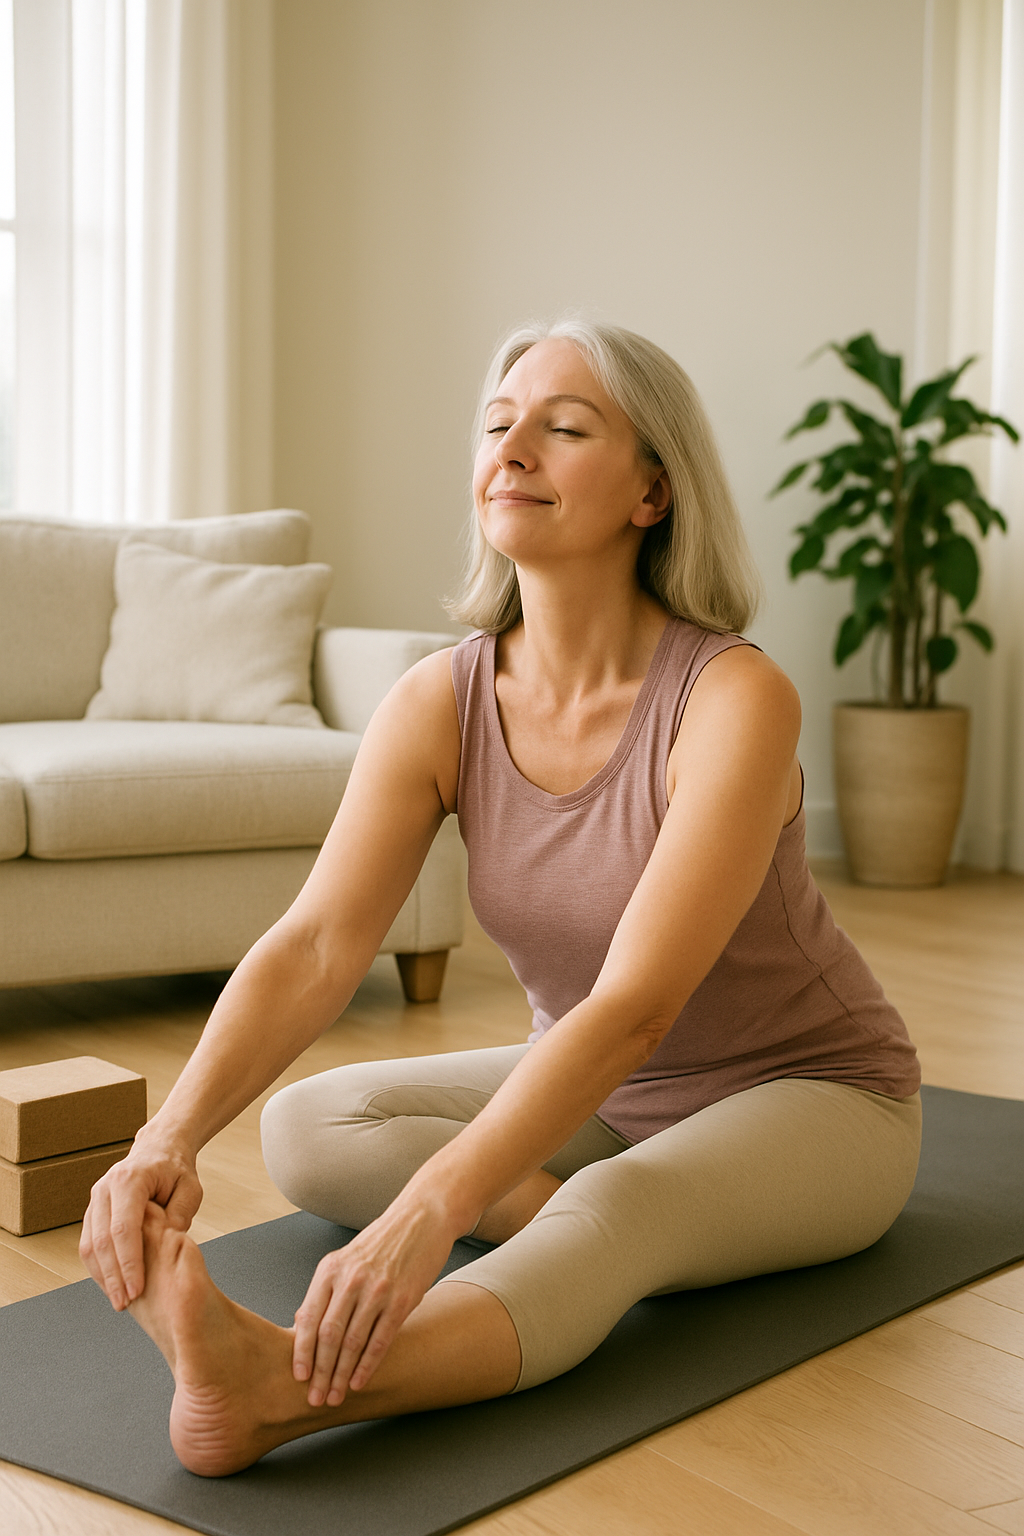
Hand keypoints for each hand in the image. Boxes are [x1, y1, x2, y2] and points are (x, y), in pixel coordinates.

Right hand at [80, 1135, 202, 1310]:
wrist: (159, 1149)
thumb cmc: (176, 1170)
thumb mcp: (190, 1189)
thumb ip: (179, 1216)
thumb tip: (167, 1247)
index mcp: (129, 1180)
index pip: (124, 1228)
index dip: (129, 1263)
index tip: (137, 1289)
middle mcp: (105, 1188)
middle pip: (102, 1240)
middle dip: (113, 1276)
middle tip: (125, 1303)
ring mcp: (95, 1199)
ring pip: (90, 1245)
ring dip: (103, 1276)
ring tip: (118, 1300)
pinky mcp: (92, 1211)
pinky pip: (89, 1244)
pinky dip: (98, 1268)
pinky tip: (112, 1285)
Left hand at [292, 1195, 457, 1406]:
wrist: (422, 1217)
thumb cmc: (382, 1240)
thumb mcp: (346, 1257)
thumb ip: (326, 1289)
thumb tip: (301, 1321)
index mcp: (330, 1269)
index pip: (308, 1318)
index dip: (301, 1352)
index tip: (299, 1377)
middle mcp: (350, 1279)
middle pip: (328, 1336)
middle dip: (320, 1372)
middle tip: (314, 1399)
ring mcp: (377, 1290)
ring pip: (353, 1342)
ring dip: (341, 1375)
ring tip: (335, 1396)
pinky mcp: (402, 1299)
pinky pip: (380, 1340)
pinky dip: (367, 1365)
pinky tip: (359, 1381)